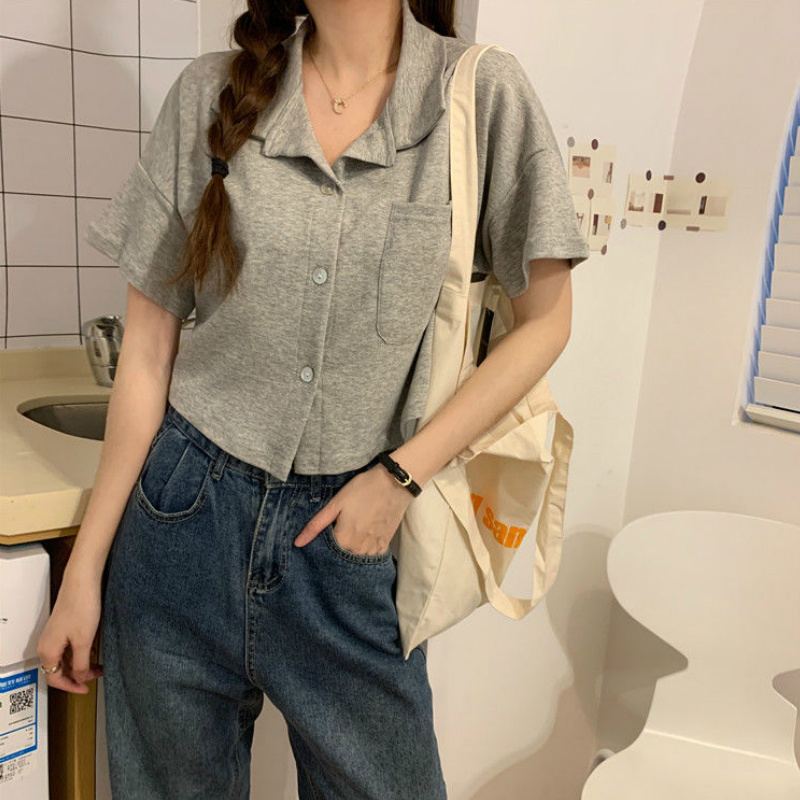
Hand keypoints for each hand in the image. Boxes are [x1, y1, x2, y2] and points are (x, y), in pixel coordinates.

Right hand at [36, 567, 104, 693]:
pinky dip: (80, 653)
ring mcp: (54, 635)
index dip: (71, 687)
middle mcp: (47, 644)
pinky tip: (93, 651)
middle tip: (96, 675)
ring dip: (81, 664)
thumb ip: (79, 664)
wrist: (82, 582)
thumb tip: (78, 678)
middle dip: (78, 675)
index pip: (55, 679)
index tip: (86, 689)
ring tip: (98, 665)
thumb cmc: (81, 607)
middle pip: (59, 669)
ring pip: (65, 658)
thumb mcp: (83, 641)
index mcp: (48, 651)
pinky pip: (68, 647)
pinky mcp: (63, 627)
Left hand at [293, 463, 414, 554]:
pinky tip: (362, 540)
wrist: (394, 483)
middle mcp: (359, 549)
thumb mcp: (336, 504)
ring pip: (356, 559)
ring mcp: (374, 548)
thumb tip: (297, 543)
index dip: (321, 548)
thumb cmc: (363, 489)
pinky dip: (364, 552)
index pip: (326, 554)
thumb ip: (316, 525)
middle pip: (341, 559)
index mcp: (344, 540)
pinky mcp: (385, 544)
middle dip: (336, 552)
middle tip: (338, 532)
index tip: (321, 539)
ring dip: (350, 553)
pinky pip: (371, 556)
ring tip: (350, 536)